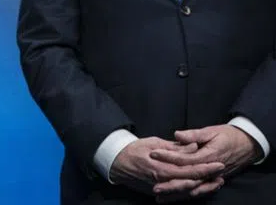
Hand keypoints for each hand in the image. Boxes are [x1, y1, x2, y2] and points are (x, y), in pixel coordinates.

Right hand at [110, 137, 224, 198]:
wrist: (116, 163)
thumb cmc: (134, 150)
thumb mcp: (154, 143)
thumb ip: (175, 148)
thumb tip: (193, 146)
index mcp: (162, 169)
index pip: (190, 171)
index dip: (206, 168)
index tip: (219, 164)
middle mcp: (163, 182)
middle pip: (192, 184)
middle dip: (209, 179)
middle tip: (222, 173)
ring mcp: (161, 190)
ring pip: (188, 192)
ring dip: (204, 188)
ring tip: (217, 182)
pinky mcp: (159, 193)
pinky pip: (179, 195)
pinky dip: (192, 192)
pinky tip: (201, 188)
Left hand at [149, 124, 262, 198]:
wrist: (248, 144)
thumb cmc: (228, 135)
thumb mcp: (211, 131)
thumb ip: (194, 135)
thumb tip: (177, 135)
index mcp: (208, 156)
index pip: (185, 159)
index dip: (168, 157)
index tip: (153, 154)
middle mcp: (211, 170)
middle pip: (188, 180)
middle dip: (171, 184)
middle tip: (154, 188)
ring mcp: (213, 177)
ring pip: (193, 189)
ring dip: (177, 194)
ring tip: (161, 198)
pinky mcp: (214, 180)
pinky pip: (200, 190)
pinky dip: (188, 195)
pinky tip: (176, 198)